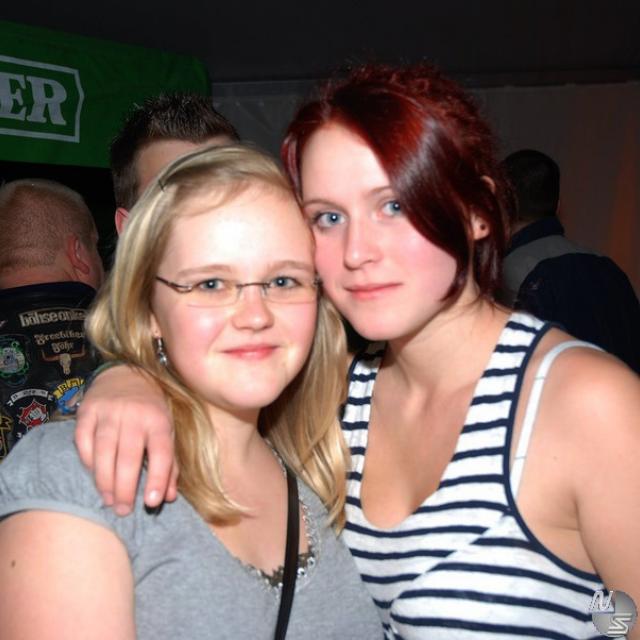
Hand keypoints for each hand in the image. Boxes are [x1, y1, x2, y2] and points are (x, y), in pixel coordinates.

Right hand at [75, 364, 177, 514]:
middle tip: (123, 510)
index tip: (151, 503)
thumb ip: (170, 464)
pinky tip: (94, 476)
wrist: (126, 374)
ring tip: (109, 501)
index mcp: (159, 420)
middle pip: (128, 456)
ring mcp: (109, 411)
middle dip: (125, 488)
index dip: (157, 478)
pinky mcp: (87, 410)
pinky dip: (87, 462)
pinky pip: (83, 441)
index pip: (161, 452)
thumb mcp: (167, 431)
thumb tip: (170, 497)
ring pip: (103, 452)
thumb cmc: (151, 410)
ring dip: (104, 481)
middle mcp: (135, 415)